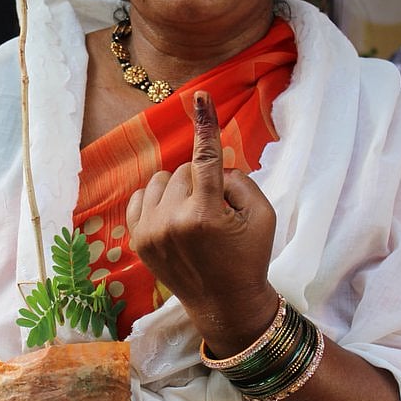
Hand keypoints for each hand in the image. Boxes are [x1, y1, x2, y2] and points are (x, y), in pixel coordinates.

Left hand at [126, 90, 278, 356]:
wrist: (224, 304)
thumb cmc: (249, 257)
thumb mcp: (263, 216)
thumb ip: (240, 181)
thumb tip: (213, 164)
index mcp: (205, 214)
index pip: (205, 158)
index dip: (205, 125)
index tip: (199, 96)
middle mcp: (172, 221)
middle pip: (185, 170)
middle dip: (203, 182)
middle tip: (217, 212)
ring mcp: (150, 232)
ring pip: (161, 181)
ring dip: (179, 190)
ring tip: (195, 217)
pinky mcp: (137, 240)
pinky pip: (141, 197)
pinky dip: (158, 200)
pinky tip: (173, 218)